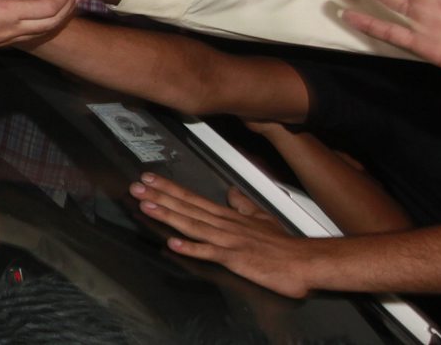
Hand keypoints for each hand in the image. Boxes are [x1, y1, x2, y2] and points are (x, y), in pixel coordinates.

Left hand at [130, 173, 312, 297]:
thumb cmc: (282, 245)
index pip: (192, 198)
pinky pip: (210, 252)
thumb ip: (243, 205)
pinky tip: (173, 244)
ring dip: (168, 215)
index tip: (150, 179)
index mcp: (227, 216)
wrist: (303, 262)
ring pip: (192, 225)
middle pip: (186, 207)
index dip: (169, 188)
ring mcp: (228, 241)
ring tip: (146, 206)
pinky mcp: (235, 258)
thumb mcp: (260, 218)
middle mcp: (223, 224)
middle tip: (137, 187)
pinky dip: (191, 248)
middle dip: (160, 196)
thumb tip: (231, 193)